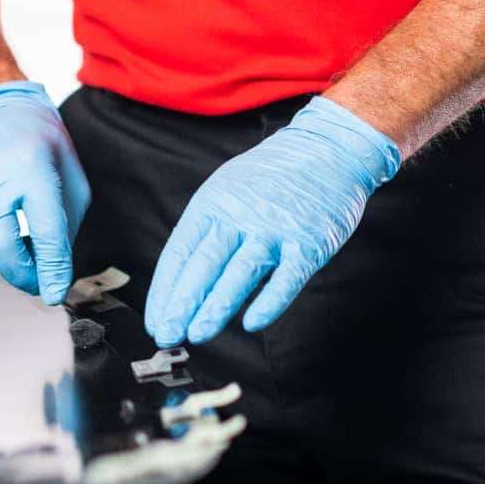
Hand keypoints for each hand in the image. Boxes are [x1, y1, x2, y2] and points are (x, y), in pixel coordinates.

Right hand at [0, 81, 90, 304]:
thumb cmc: (36, 139)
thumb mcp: (69, 174)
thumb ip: (64, 224)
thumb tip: (55, 270)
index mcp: (29, 165)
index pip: (44, 228)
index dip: (51, 267)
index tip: (55, 292)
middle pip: (1, 247)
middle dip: (23, 275)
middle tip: (42, 282)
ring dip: (12, 257)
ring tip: (28, 235)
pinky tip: (5, 217)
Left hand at [145, 96, 400, 345]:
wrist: (328, 149)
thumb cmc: (273, 176)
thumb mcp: (227, 189)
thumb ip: (208, 232)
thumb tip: (183, 279)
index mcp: (213, 204)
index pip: (180, 253)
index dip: (165, 290)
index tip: (156, 320)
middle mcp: (240, 216)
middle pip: (205, 264)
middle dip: (182, 304)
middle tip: (167, 334)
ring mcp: (275, 229)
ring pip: (240, 272)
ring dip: (217, 307)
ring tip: (198, 333)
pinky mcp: (309, 243)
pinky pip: (288, 277)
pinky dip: (270, 301)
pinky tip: (253, 323)